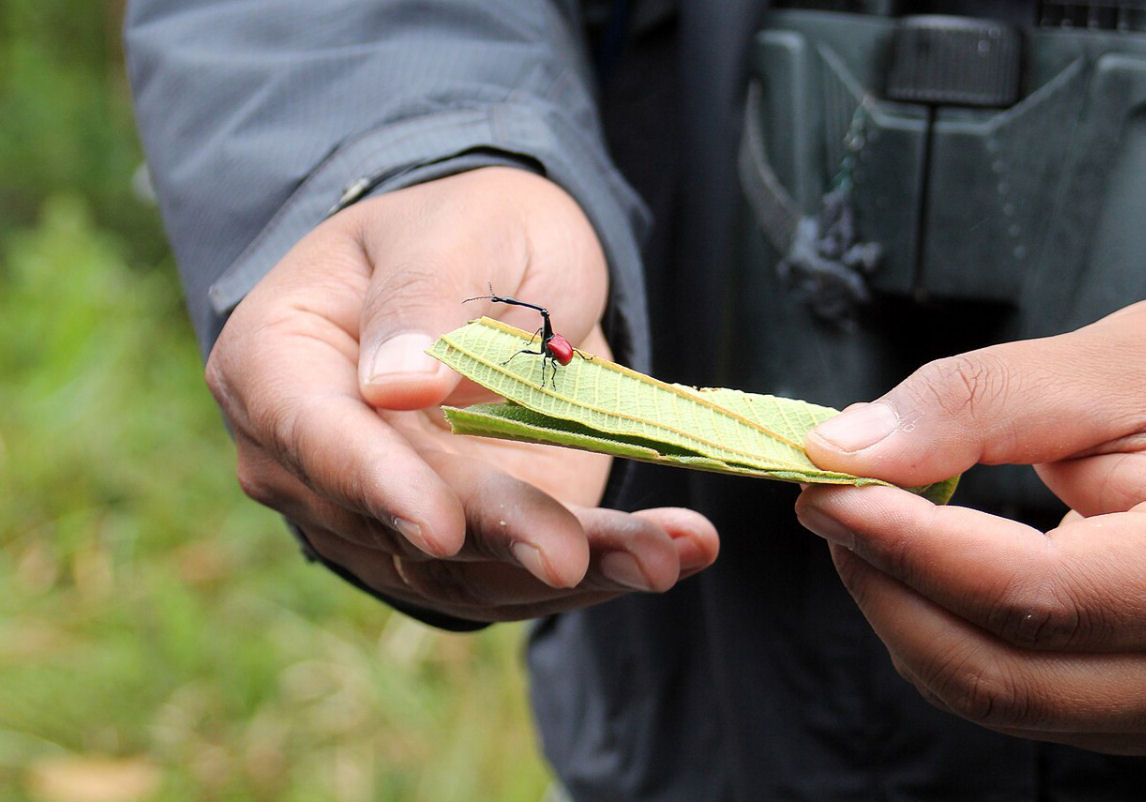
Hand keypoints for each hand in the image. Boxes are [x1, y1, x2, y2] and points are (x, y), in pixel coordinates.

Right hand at [207, 167, 717, 622]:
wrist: (504, 274)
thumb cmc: (465, 232)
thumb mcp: (457, 229)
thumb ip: (422, 297)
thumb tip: (395, 387)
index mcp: (279, 363)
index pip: (314, 434)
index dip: (375, 485)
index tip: (439, 525)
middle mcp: (316, 461)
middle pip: (398, 522)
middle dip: (497, 538)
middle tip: (574, 553)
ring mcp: (388, 514)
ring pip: (469, 570)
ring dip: (574, 569)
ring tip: (662, 555)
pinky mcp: (467, 544)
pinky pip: (522, 575)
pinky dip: (603, 567)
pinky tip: (676, 549)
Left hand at [795, 294, 1145, 754]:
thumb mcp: (1117, 368)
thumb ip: (978, 404)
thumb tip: (850, 449)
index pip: (1029, 596)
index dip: (906, 542)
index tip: (830, 484)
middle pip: (998, 675)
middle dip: (886, 585)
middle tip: (833, 500)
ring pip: (996, 696)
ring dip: (904, 613)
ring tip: (871, 522)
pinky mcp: (1140, 699)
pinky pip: (1017, 692)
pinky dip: (944, 631)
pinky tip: (923, 564)